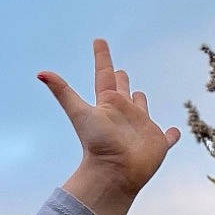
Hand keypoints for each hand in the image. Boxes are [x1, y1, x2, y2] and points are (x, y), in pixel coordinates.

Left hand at [37, 37, 179, 214]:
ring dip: (142, 101)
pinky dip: (171, 134)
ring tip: (140, 95)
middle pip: (123, 90)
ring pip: (142, 108)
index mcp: (107, 103)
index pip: (104, 74)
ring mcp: (140, 127)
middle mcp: (123, 112)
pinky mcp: (157, 143)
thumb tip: (40, 73)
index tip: (99, 40)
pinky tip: (174, 132)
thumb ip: (62, 91)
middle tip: (119, 71)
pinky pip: (167, 137)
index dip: (102, 57)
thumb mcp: (79, 112)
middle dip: (121, 79)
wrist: (114, 173)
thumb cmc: (97, 143)